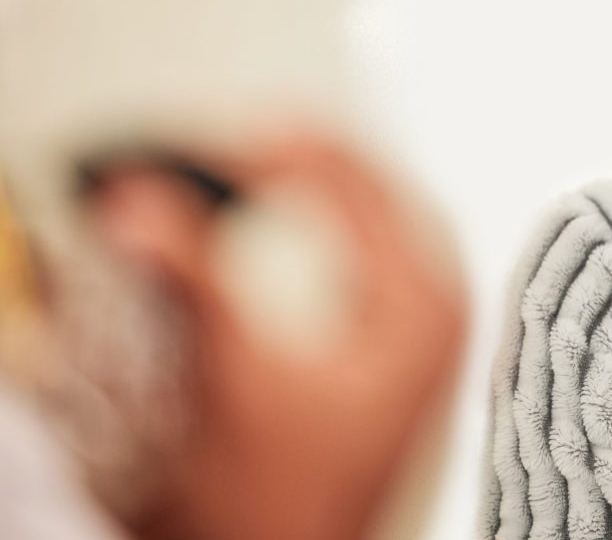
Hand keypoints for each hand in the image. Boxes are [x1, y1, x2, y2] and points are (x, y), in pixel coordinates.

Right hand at [81, 124, 467, 539]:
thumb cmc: (291, 498)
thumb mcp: (239, 373)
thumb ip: (196, 278)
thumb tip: (146, 204)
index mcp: (425, 301)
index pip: (358, 181)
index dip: (283, 148)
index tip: (222, 138)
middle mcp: (439, 307)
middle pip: (375, 189)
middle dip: (301, 157)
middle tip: (237, 138)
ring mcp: (426, 327)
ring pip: (378, 216)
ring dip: (316, 184)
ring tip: (260, 161)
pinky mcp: (399, 347)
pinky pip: (372, 251)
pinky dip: (327, 223)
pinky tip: (293, 220)